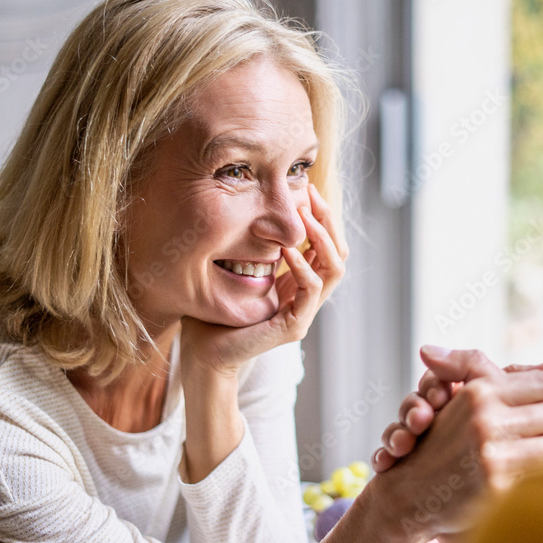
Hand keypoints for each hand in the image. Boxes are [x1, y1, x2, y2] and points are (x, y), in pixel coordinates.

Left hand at [181, 184, 348, 376]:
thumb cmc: (215, 311)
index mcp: (298, 284)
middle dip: (328, 221)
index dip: (322, 217)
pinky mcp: (293, 326)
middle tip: (311, 196)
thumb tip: (253, 209)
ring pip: (335, 269)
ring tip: (305, 217)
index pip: (326, 246)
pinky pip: (311, 290)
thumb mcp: (238, 269)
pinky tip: (287, 249)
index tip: (307, 189)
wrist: (203, 352)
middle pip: (338, 253)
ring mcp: (305, 313)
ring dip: (323, 239)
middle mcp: (307, 297)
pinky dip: (303, 265)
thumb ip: (253, 246)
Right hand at [368, 349, 542, 542]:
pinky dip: (537, 472)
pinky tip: (520, 473)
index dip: (542, 396)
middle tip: (531, 433)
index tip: (531, 407)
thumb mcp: (465, 398)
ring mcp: (490, 451)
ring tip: (527, 453)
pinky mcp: (496, 483)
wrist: (411, 493)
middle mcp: (484, 417)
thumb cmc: (440, 442)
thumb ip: (506, 375)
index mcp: (478, 391)